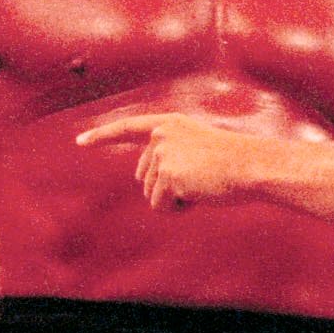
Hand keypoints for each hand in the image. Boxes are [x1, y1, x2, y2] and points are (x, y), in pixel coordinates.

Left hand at [74, 112, 271, 208]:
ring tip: (202, 186)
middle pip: (143, 176)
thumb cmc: (235, 163)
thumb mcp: (200, 149)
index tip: (81, 141)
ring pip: (151, 194)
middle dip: (166, 188)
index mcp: (170, 124)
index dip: (103, 135)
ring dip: (174, 199)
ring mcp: (163, 153)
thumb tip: (149, 183)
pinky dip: (178, 209)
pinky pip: (160, 206)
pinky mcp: (167, 174)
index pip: (129, 127)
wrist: (252, 166)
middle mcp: (162, 134)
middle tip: (198, 181)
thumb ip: (172, 155)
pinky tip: (198, 196)